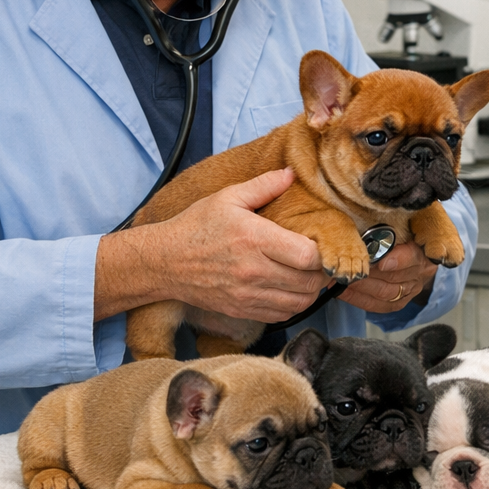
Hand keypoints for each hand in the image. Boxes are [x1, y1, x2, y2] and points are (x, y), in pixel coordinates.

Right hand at [96, 168, 330, 322]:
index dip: (324, 251)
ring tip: (310, 274)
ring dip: (312, 290)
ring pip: (301, 302)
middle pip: (310, 281)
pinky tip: (292, 288)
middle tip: (322, 259)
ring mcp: (248, 295)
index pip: (308, 255)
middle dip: (323, 271)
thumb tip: (291, 173)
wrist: (164, 262)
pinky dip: (295, 304)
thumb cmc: (195, 227)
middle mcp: (254, 271)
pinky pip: (283, 315)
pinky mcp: (242, 311)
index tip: (322, 242)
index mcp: (255, 239)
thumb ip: (263, 185)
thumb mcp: (227, 197)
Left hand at [338, 242, 437, 313]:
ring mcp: (411, 289)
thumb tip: (368, 235)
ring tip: (341, 282)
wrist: (414, 252)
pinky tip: (344, 293)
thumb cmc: (400, 235)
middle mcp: (420, 272)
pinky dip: (359, 299)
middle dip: (368, 275)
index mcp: (421, 250)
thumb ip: (386, 232)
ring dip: (360, 288)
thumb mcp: (397, 228)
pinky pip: (379, 305)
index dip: (396, 260)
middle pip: (394, 278)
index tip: (380, 262)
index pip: (411, 257)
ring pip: (385, 293)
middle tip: (347, 270)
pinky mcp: (400, 301)